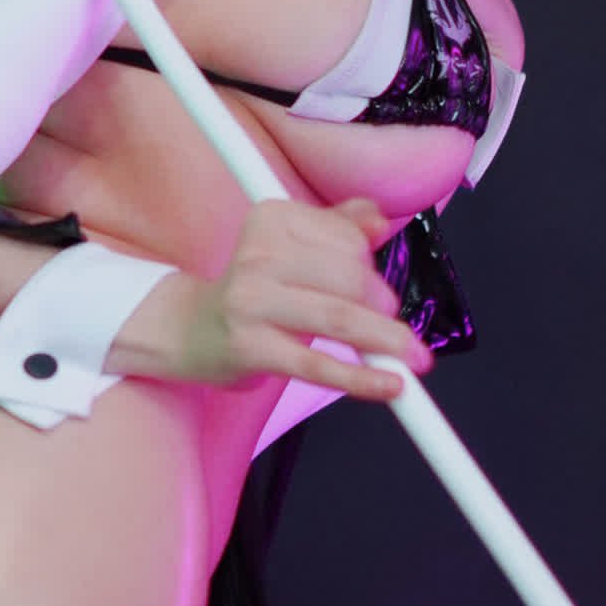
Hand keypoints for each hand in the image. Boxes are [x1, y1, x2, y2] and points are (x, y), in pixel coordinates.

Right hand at [171, 195, 432, 401]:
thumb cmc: (256, 288)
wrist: (193, 330)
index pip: (347, 238)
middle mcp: (257, 254)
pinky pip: (317, 365)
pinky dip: (361, 379)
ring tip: (411, 358)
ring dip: (387, 341)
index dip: (370, 266)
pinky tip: (389, 386)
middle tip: (398, 332)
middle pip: (349, 278)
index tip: (374, 290)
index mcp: (271, 219)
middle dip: (385, 307)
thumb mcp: (292, 248)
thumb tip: (379, 220)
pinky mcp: (250, 347)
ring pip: (339, 319)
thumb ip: (339, 227)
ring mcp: (250, 301)